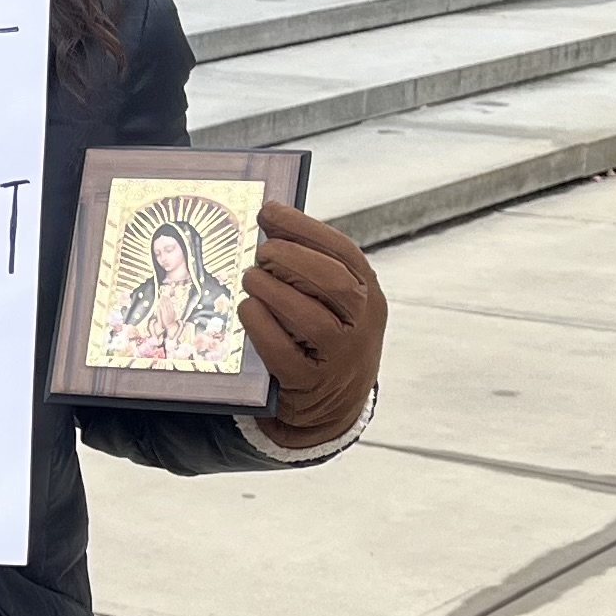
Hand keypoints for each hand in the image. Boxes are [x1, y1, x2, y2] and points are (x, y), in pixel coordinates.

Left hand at [240, 201, 386, 445]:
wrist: (334, 404)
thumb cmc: (325, 338)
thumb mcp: (333, 300)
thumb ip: (310, 264)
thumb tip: (269, 218)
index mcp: (368, 294)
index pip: (343, 252)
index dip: (303, 227)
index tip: (269, 211)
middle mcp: (362, 324)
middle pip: (333, 282)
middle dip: (290, 258)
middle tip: (260, 252)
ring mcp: (339, 357)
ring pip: (310, 318)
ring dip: (272, 291)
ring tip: (250, 278)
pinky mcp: (309, 383)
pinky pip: (283, 351)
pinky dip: (261, 325)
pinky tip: (247, 309)